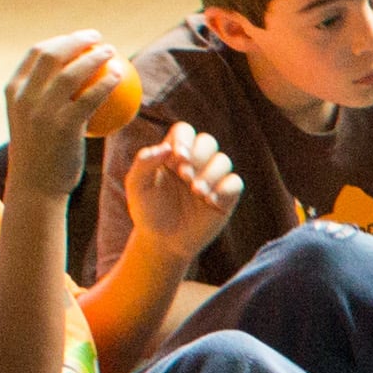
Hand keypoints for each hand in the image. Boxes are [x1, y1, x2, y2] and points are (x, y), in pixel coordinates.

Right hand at [0, 32, 127, 193]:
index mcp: (13, 92)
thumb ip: (42, 99)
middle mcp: (24, 98)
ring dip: (95, 56)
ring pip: (72, 72)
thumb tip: (72, 76)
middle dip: (76, 39)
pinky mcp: (63, 126)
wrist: (35, 188)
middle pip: (51, 54)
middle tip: (98, 38)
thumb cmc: (39, 155)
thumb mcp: (31, 122)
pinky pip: (91, 97)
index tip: (80, 38)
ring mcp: (41, 111)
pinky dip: (106, 82)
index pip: (35, 54)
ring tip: (112, 52)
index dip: (60, 39)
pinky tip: (120, 76)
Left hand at [118, 125, 240, 261]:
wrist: (163, 242)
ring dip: (210, 174)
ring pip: (223, 161)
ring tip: (197, 193)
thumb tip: (164, 148)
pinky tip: (210, 202)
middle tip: (185, 177)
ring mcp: (212, 178)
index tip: (177, 157)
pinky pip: (235, 182)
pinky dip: (224, 189)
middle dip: (199, 156)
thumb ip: (143, 163)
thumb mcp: (137, 187)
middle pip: (208, 141)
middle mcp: (195, 162)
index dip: (185, 139)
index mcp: (172, 155)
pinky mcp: (225, 196)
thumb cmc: (148, 212)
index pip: (185, 131)